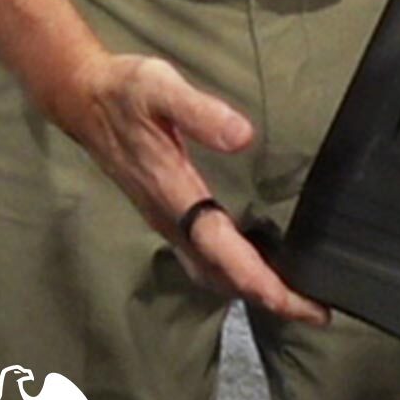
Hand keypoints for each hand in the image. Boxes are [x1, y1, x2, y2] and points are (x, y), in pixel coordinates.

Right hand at [55, 46, 329, 327]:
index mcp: (173, 193)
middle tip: (317, 312)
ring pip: (212, 269)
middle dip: (269, 297)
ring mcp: (166, 217)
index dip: (259, 279)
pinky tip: (256, 265)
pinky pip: (205, 255)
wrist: (82, 98)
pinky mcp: (167, 210)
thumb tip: (244, 138)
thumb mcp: (160, 88)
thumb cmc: (125, 91)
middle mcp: (169, 216)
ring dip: (252, 288)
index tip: (297, 302)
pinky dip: (234, 271)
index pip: (222, 249)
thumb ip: (200, 111)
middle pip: (222, 273)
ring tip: (296, 298)